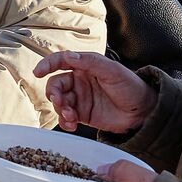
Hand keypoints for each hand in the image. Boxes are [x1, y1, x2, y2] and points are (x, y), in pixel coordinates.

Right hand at [33, 50, 157, 133]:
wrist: (143, 112)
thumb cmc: (131, 86)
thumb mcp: (112, 71)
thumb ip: (90, 62)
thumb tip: (68, 56)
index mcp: (85, 66)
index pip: (61, 62)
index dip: (47, 65)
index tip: (38, 72)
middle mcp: (80, 81)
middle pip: (56, 84)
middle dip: (54, 93)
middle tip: (60, 102)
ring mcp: (80, 98)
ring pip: (59, 102)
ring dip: (60, 109)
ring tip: (72, 116)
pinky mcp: (82, 114)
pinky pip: (66, 117)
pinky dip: (65, 121)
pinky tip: (72, 125)